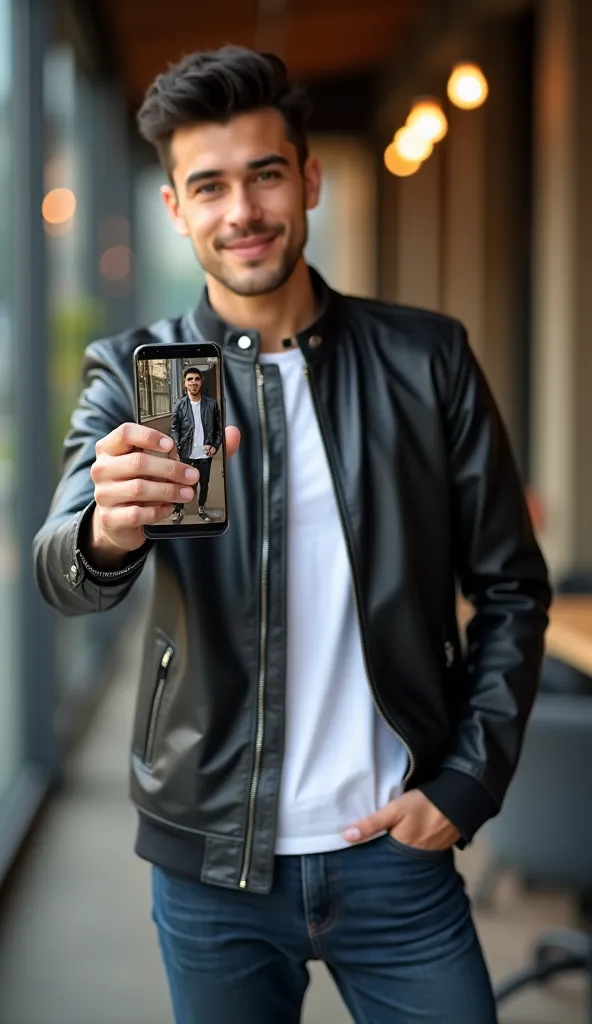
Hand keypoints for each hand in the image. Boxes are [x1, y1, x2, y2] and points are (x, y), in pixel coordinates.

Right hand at [89, 422, 240, 565]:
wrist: (117, 520)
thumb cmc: (142, 483)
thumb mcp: (159, 464)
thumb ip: (195, 448)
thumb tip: (232, 434)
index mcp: (112, 447)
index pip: (126, 432)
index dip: (149, 436)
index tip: (172, 445)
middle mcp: (103, 468)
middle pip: (138, 462)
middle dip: (171, 469)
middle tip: (192, 476)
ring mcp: (104, 493)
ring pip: (140, 488)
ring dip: (169, 490)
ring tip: (187, 493)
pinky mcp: (110, 517)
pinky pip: (138, 512)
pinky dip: (158, 510)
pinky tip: (170, 508)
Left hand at [343, 789, 460, 851]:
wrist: (458, 802)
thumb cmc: (423, 806)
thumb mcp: (394, 810)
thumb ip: (372, 824)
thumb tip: (346, 836)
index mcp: (400, 852)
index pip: (379, 862)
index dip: (367, 861)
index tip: (352, 859)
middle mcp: (412, 860)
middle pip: (391, 863)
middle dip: (379, 860)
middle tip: (361, 857)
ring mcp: (425, 856)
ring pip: (403, 860)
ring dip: (392, 856)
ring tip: (377, 851)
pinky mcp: (434, 849)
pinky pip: (415, 855)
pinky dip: (407, 852)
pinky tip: (400, 844)